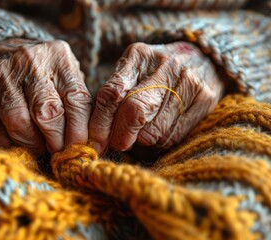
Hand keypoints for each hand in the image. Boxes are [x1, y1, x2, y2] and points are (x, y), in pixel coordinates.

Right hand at [0, 39, 91, 155]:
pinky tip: (18, 142)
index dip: (78, 130)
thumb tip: (86, 141)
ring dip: (31, 143)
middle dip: (55, 140)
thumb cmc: (41, 68)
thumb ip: (76, 100)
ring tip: (39, 147)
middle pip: (46, 111)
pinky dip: (9, 141)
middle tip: (59, 152)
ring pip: (18, 121)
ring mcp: (1, 74)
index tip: (79, 147)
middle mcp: (30, 62)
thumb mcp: (64, 72)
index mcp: (58, 56)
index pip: (75, 99)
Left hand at [89, 42, 225, 153]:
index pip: (113, 93)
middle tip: (118, 144)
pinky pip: (173, 136)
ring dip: (142, 140)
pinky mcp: (205, 100)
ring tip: (143, 130)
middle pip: (135, 111)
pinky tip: (161, 129)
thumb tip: (98, 138)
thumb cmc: (156, 71)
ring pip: (154, 131)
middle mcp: (165, 66)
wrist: (204, 59)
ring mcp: (188, 82)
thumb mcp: (133, 71)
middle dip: (121, 135)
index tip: (95, 142)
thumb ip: (115, 96)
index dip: (101, 123)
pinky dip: (160, 141)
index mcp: (139, 56)